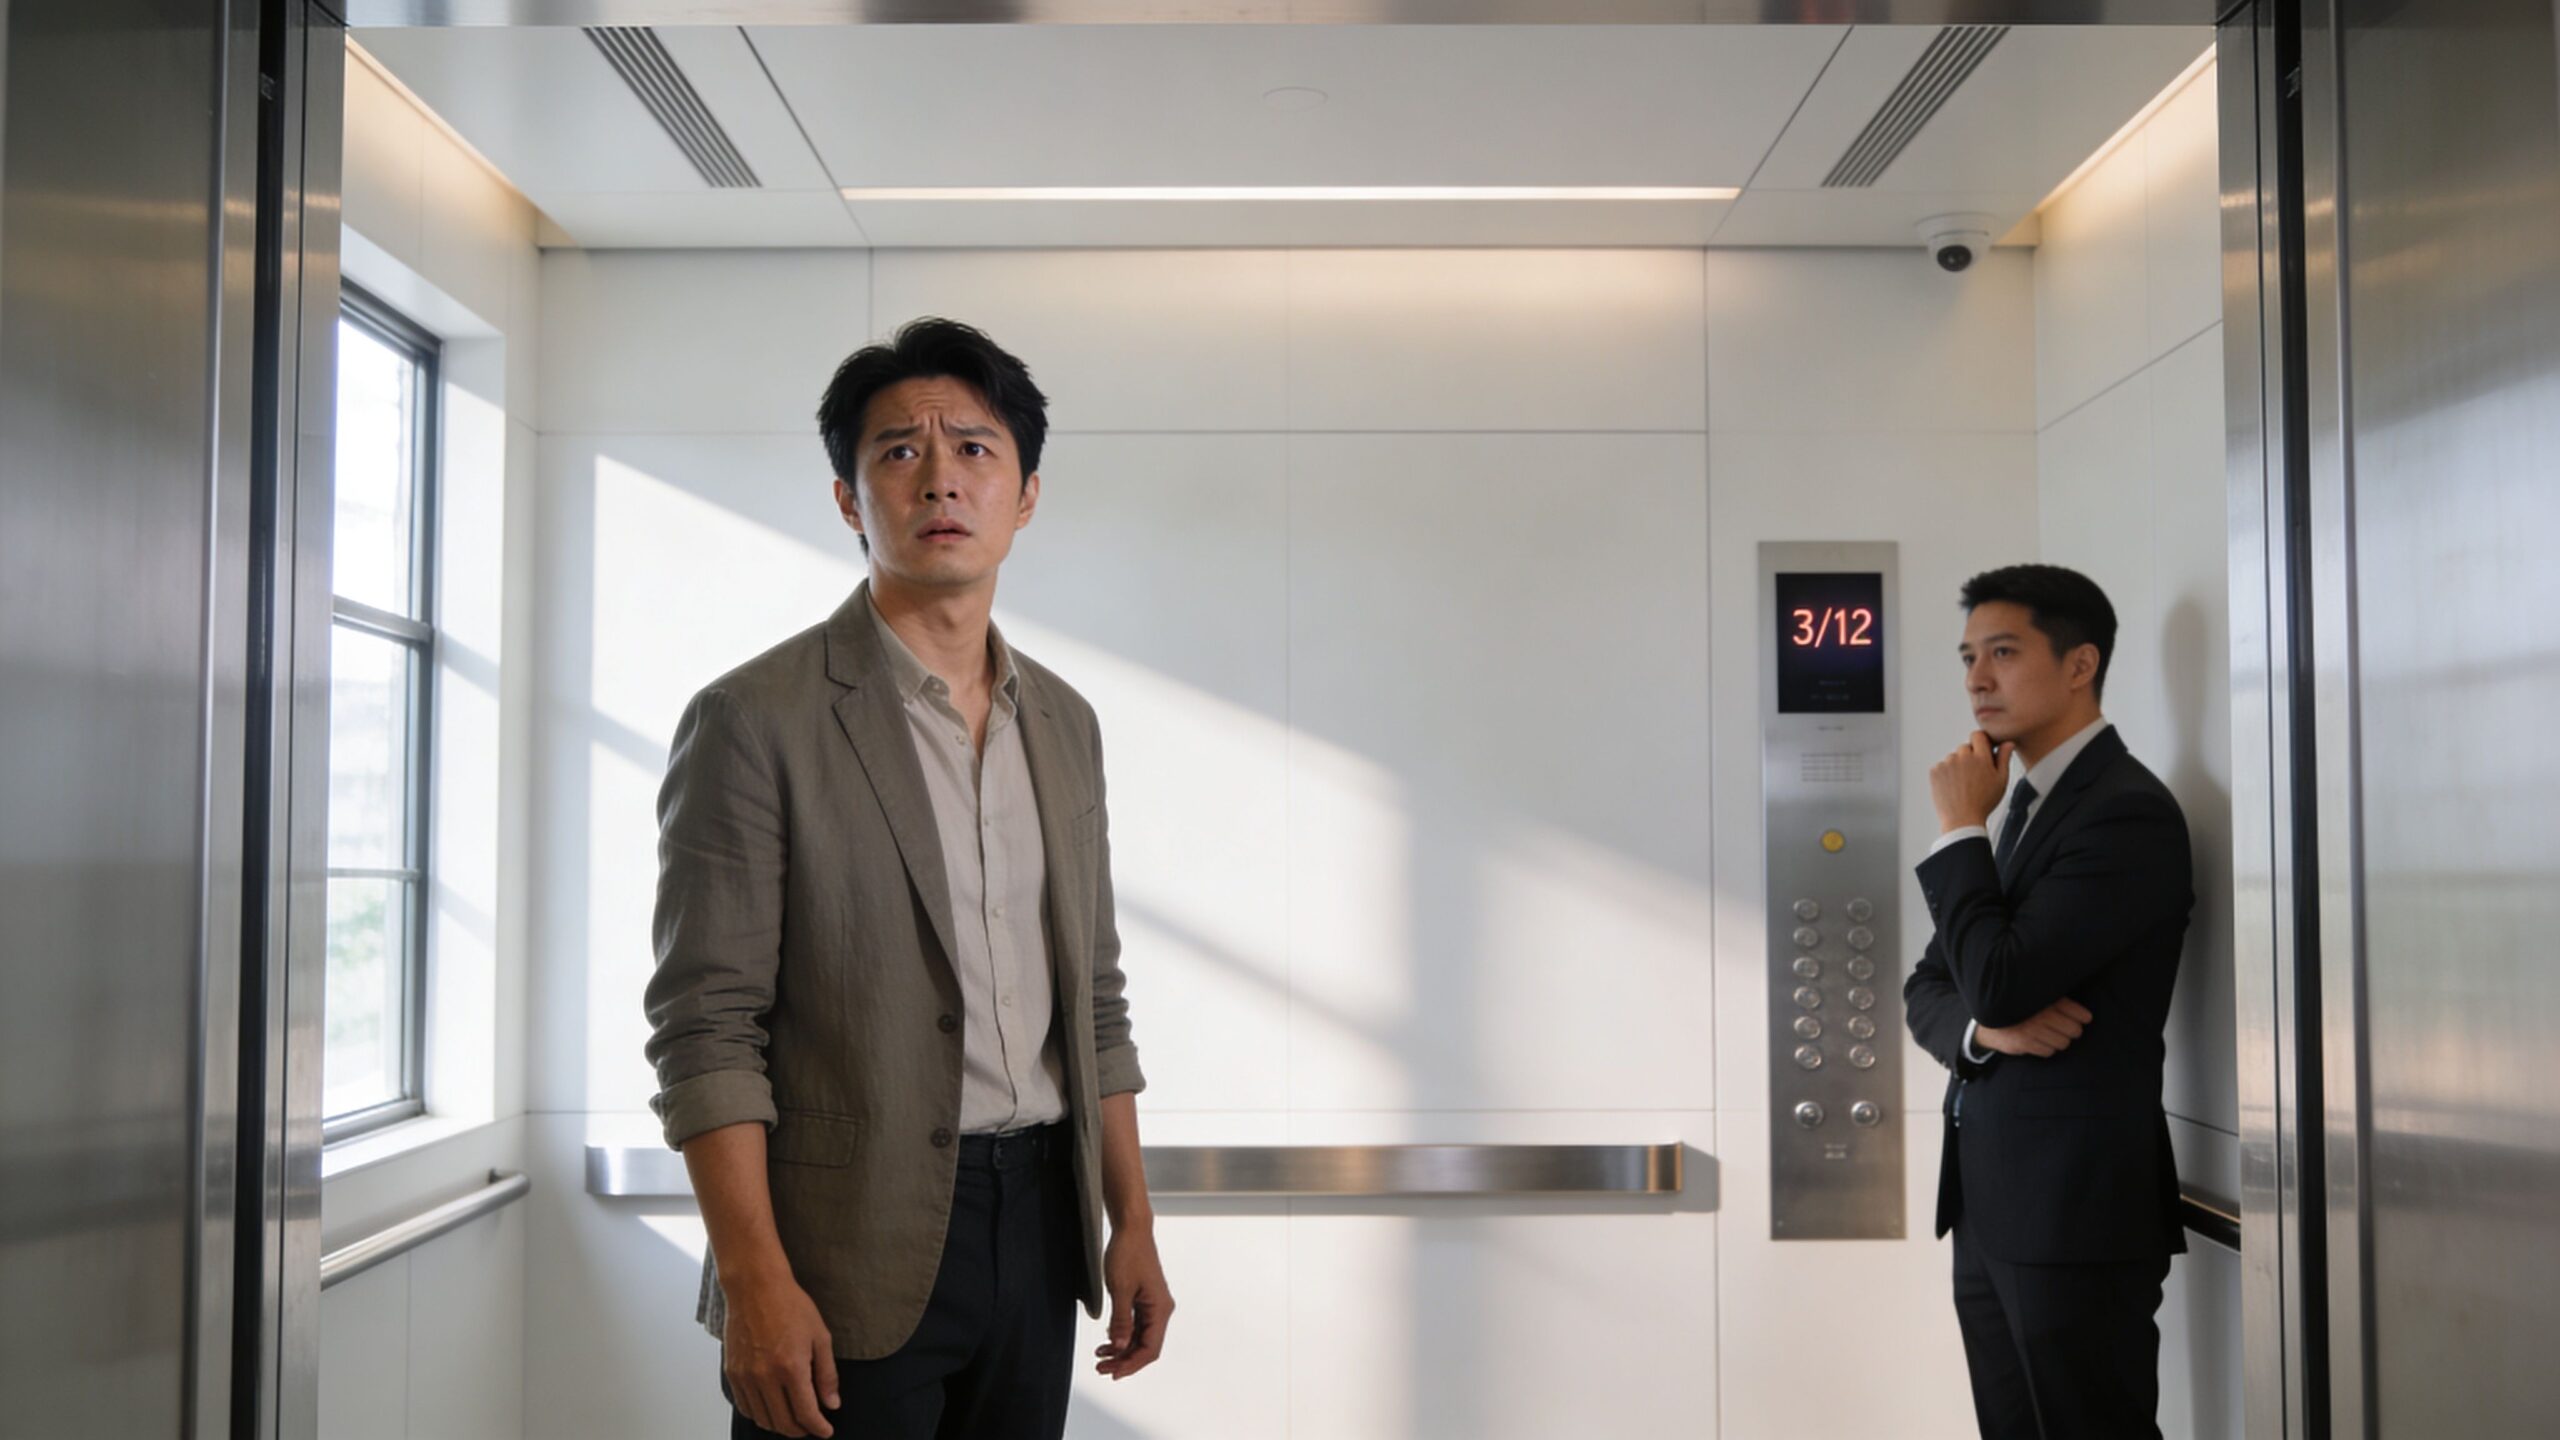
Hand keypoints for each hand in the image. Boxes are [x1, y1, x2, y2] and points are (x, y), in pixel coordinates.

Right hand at [722, 1273, 838, 1437]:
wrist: (756, 1287)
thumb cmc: (790, 1306)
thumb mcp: (820, 1337)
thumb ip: (827, 1374)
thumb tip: (831, 1404)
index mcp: (791, 1368)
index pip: (805, 1414)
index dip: (818, 1428)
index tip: (825, 1431)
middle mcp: (765, 1377)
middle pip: (783, 1423)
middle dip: (800, 1430)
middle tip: (811, 1426)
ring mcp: (745, 1376)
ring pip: (763, 1418)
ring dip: (780, 1425)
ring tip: (793, 1419)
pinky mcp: (732, 1372)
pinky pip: (745, 1406)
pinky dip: (760, 1414)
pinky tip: (771, 1407)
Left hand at [1093, 1223, 1174, 1379]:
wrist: (1131, 1229)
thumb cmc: (1128, 1253)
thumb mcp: (1120, 1289)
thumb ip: (1121, 1321)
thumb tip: (1121, 1347)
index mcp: (1160, 1309)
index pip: (1150, 1348)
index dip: (1131, 1364)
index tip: (1112, 1372)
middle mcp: (1160, 1309)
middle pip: (1146, 1346)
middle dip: (1124, 1360)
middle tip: (1101, 1367)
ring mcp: (1153, 1305)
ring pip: (1140, 1337)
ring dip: (1122, 1349)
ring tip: (1101, 1356)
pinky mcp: (1144, 1299)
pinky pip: (1137, 1325)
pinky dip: (1123, 1335)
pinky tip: (1108, 1340)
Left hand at [1930, 730, 2014, 833]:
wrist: (1962, 820)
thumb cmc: (1984, 803)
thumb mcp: (2001, 781)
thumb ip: (2004, 759)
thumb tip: (2008, 743)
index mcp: (1981, 757)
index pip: (1978, 735)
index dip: (1980, 742)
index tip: (1982, 750)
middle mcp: (1962, 757)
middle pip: (1965, 747)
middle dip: (1969, 757)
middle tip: (1974, 775)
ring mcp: (1947, 763)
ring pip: (1952, 758)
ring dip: (1957, 765)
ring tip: (1963, 785)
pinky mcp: (1935, 771)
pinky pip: (1941, 766)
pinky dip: (1945, 774)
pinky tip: (1953, 787)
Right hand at [1976, 998, 2094, 1058]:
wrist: (1990, 1018)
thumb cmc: (2021, 1007)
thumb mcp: (2038, 996)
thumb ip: (2058, 1000)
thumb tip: (2084, 1013)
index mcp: (2049, 999)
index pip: (2079, 1014)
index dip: (2083, 1017)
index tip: (2082, 1018)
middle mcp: (2042, 1014)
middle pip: (2074, 1031)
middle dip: (2072, 1031)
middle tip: (2065, 1028)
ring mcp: (2033, 1029)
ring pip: (2063, 1043)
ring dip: (2059, 1041)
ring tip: (2049, 1034)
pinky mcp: (2025, 1043)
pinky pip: (2048, 1052)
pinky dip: (2046, 1048)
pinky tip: (2038, 1040)